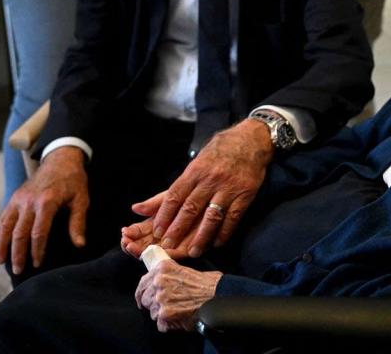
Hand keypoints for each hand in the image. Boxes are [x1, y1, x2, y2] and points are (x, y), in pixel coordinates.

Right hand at [0, 147, 88, 274]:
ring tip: (1, 262)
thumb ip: (78, 222)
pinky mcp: (14, 197)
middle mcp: (29, 201)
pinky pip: (3, 218)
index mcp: (47, 202)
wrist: (60, 160)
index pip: (39, 232)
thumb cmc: (73, 181)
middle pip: (19, 233)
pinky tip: (0, 244)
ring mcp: (19, 199)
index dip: (37, 250)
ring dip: (2, 245)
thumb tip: (80, 244)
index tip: (37, 263)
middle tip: (18, 270)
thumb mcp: (81, 199)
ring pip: (5, 226)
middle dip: (17, 253)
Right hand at [120, 196, 200, 260]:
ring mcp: (178, 242)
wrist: (217, 192)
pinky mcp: (192, 247)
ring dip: (145, 251)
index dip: (132, 233)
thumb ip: (155, 204)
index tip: (124, 233)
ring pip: (158, 251)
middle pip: (146, 244)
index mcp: (159, 222)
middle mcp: (167, 234)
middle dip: (135, 245)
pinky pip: (179, 254)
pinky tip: (159, 252)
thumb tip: (135, 208)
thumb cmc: (194, 192)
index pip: (141, 231)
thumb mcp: (173, 195)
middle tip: (127, 244)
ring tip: (135, 248)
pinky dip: (168, 254)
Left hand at [131, 119, 273, 256]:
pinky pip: (233, 218)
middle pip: (190, 209)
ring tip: (193, 252)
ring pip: (211, 217)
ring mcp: (229, 187)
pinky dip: (224, 232)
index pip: (175, 196)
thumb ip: (172, 189)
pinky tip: (217, 243)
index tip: (156, 232)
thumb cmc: (220, 151)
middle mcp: (211, 179)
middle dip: (177, 230)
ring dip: (201, 237)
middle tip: (168, 247)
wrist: (251, 139)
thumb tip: (139, 208)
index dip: (164, 216)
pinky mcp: (245, 194)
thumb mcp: (195, 164)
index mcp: (195, 170)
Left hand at [135, 260, 221, 332]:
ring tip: (178, 311)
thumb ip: (170, 273)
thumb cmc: (209, 284)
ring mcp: (160, 299)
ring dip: (163, 314)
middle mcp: (159, 282)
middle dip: (154, 304)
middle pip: (145, 298)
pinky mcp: (165, 315)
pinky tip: (181, 318)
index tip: (143, 296)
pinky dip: (170, 325)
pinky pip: (161, 324)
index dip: (143, 291)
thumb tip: (161, 279)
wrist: (219, 296)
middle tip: (167, 306)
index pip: (143, 282)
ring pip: (152, 312)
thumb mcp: (187, 268)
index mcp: (163, 268)